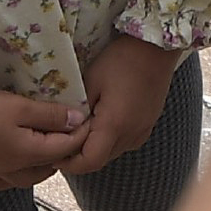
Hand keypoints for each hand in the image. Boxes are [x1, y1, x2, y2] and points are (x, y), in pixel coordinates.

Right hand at [0, 88, 90, 190]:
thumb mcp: (20, 107)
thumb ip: (51, 116)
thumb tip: (78, 120)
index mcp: (28, 155)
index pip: (66, 148)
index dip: (80, 132)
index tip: (86, 117)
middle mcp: (14, 171)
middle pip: (50, 166)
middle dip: (64, 149)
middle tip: (68, 128)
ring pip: (30, 177)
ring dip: (43, 163)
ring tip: (46, 143)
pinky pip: (6, 180)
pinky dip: (18, 173)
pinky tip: (17, 161)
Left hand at [69, 31, 184, 175]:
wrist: (156, 46)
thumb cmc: (121, 59)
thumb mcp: (91, 81)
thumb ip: (77, 110)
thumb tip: (65, 129)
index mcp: (115, 125)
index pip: (89, 162)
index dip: (69, 164)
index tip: (54, 153)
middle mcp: (132, 134)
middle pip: (100, 161)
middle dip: (79, 156)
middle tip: (63, 139)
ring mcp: (143, 130)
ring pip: (113, 152)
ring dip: (95, 147)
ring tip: (81, 128)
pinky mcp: (148, 124)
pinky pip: (125, 142)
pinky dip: (110, 139)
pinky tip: (102, 121)